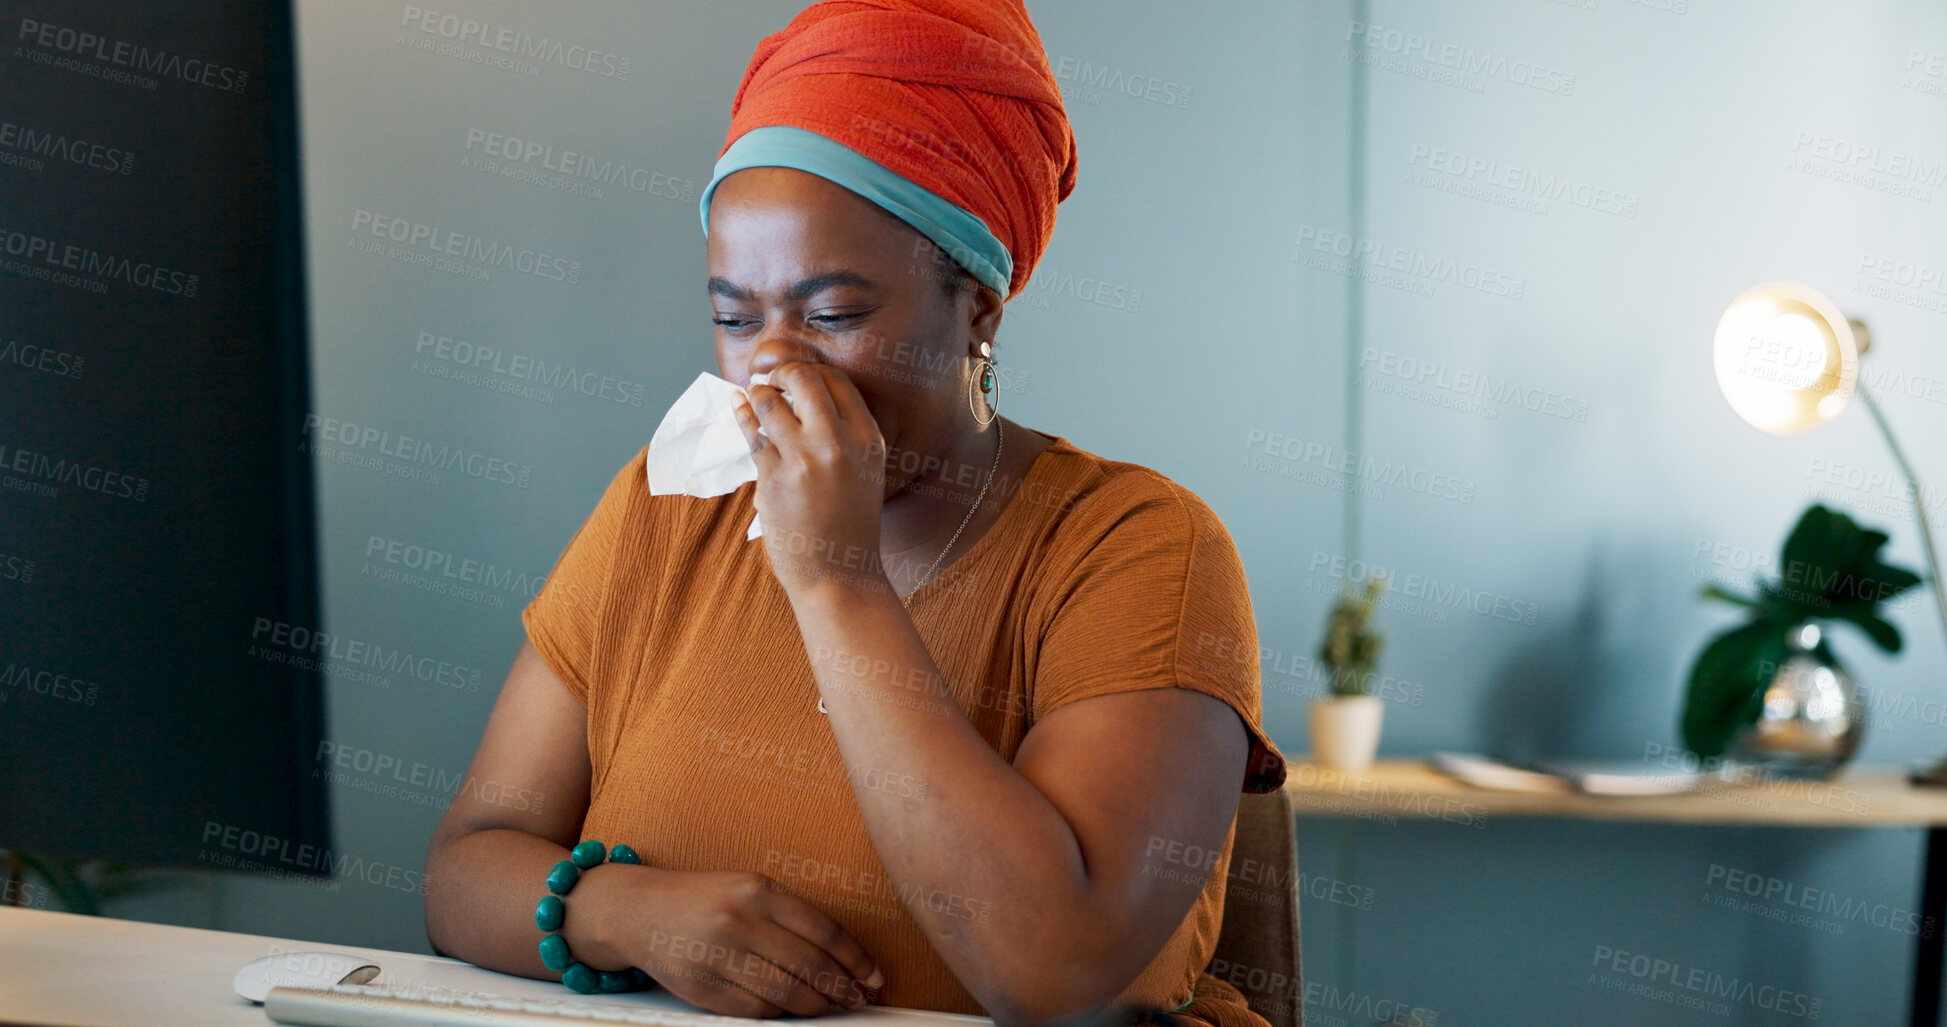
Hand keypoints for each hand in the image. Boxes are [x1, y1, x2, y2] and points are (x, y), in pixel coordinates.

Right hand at [584, 865, 884, 1015]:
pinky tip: (792, 1009)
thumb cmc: (706, 899)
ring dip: (817, 1006)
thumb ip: (793, 917)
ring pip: (785, 993)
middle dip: (843, 989)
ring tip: (833, 1007)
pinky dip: (780, 1013)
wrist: (639, 910)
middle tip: (859, 1000)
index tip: (874, 977)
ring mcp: (717, 956)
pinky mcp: (701, 987)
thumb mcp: (750, 888)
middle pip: (809, 966)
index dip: (857, 960)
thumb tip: (846, 958)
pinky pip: (755, 1010)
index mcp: (758, 891)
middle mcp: (738, 921)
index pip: (824, 931)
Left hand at [732, 361, 890, 596]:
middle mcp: (838, 443)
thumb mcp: (865, 472)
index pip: (837, 381)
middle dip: (782, 371)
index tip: (796, 375)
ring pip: (770, 402)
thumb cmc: (850, 524)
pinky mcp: (773, 478)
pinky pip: (752, 434)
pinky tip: (737, 406)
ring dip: (757, 392)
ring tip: (752, 394)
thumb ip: (846, 434)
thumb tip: (805, 394)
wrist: (838, 575)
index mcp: (868, 439)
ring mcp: (803, 459)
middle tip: (771, 378)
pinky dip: (742, 414)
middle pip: (803, 379)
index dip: (812, 370)